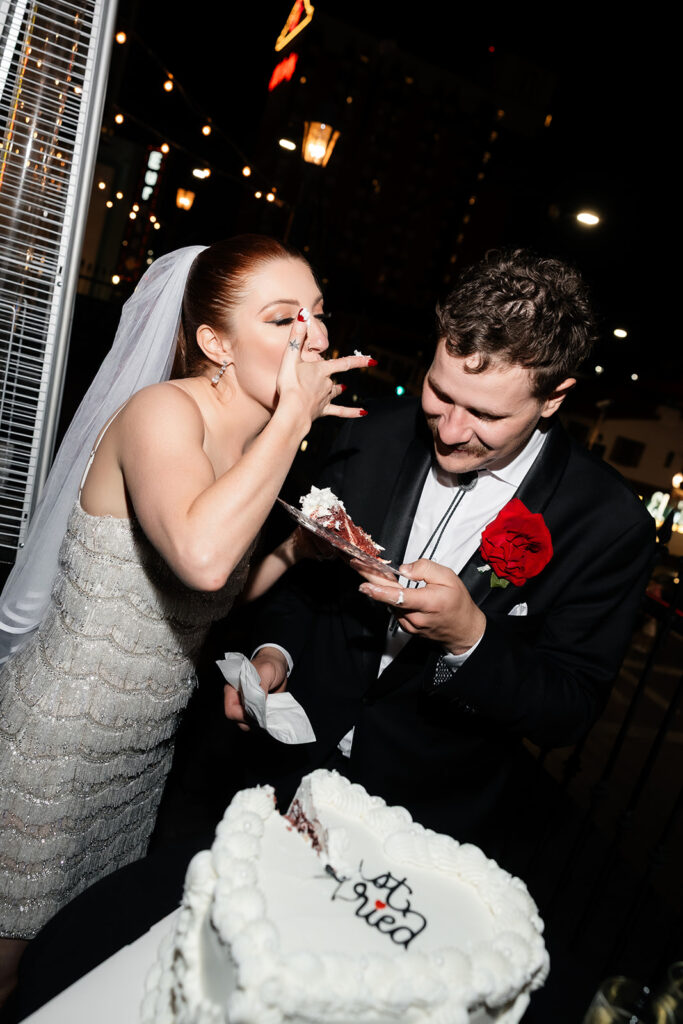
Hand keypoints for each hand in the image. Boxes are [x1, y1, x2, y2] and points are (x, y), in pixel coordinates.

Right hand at [223, 647, 288, 730]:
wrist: (279, 665)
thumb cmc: (270, 664)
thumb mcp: (266, 672)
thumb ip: (260, 688)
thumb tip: (258, 707)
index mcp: (233, 688)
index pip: (231, 710)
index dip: (243, 715)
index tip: (258, 714)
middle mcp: (237, 698)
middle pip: (237, 719)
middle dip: (250, 721)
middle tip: (265, 717)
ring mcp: (246, 705)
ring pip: (245, 723)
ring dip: (257, 723)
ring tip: (268, 716)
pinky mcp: (255, 709)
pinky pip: (255, 722)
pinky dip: (262, 722)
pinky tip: (270, 717)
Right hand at [275, 313, 373, 423]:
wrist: (291, 411)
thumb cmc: (290, 384)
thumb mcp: (290, 357)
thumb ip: (296, 335)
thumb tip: (303, 313)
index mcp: (321, 370)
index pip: (343, 363)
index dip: (358, 361)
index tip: (372, 360)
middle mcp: (326, 384)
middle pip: (334, 378)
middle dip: (333, 376)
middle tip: (329, 376)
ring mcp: (325, 398)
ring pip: (335, 392)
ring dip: (338, 390)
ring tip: (343, 389)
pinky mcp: (322, 411)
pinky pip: (340, 412)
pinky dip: (351, 412)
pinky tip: (363, 413)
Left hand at [355, 557, 485, 654]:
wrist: (463, 630)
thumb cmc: (457, 603)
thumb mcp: (449, 577)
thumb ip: (426, 569)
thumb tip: (404, 569)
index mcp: (428, 603)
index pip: (400, 597)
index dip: (380, 590)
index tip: (364, 584)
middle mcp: (415, 617)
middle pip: (388, 597)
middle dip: (370, 579)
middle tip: (356, 564)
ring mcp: (409, 624)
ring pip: (390, 603)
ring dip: (381, 587)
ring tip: (374, 571)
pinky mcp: (406, 627)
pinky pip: (394, 609)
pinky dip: (390, 597)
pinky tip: (392, 587)